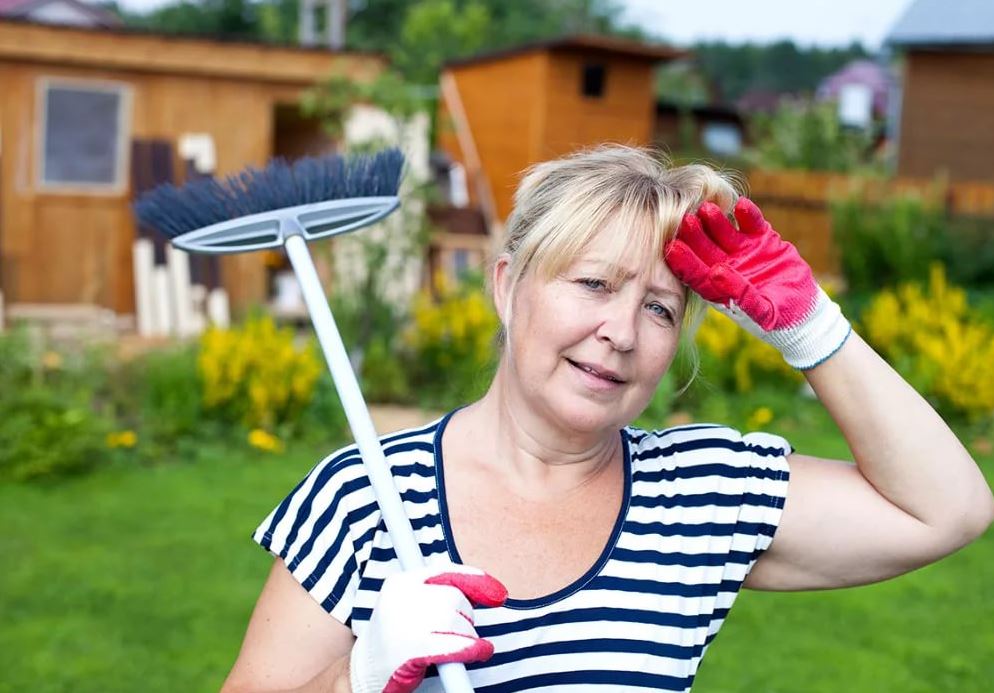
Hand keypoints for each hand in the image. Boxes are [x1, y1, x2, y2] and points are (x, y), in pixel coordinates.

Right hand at [349, 563, 507, 692]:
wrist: (363, 671)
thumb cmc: (396, 636)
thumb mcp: (413, 605)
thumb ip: (443, 593)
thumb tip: (491, 591)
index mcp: (401, 581)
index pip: (447, 571)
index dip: (476, 581)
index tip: (499, 594)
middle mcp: (401, 597)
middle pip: (455, 599)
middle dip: (466, 618)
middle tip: (457, 633)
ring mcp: (404, 622)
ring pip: (457, 622)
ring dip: (467, 636)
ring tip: (453, 646)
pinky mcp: (411, 649)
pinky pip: (455, 645)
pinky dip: (472, 649)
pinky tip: (478, 652)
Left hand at [664, 198, 850, 368]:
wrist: (804, 310)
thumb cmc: (780, 320)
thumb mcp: (762, 312)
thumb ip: (740, 295)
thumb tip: (716, 273)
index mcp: (717, 288)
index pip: (695, 273)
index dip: (684, 261)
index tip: (673, 248)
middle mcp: (725, 266)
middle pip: (705, 249)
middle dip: (695, 235)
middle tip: (686, 220)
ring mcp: (743, 251)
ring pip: (725, 232)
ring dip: (716, 221)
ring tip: (708, 208)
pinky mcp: (762, 239)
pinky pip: (752, 224)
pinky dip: (748, 215)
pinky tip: (742, 204)